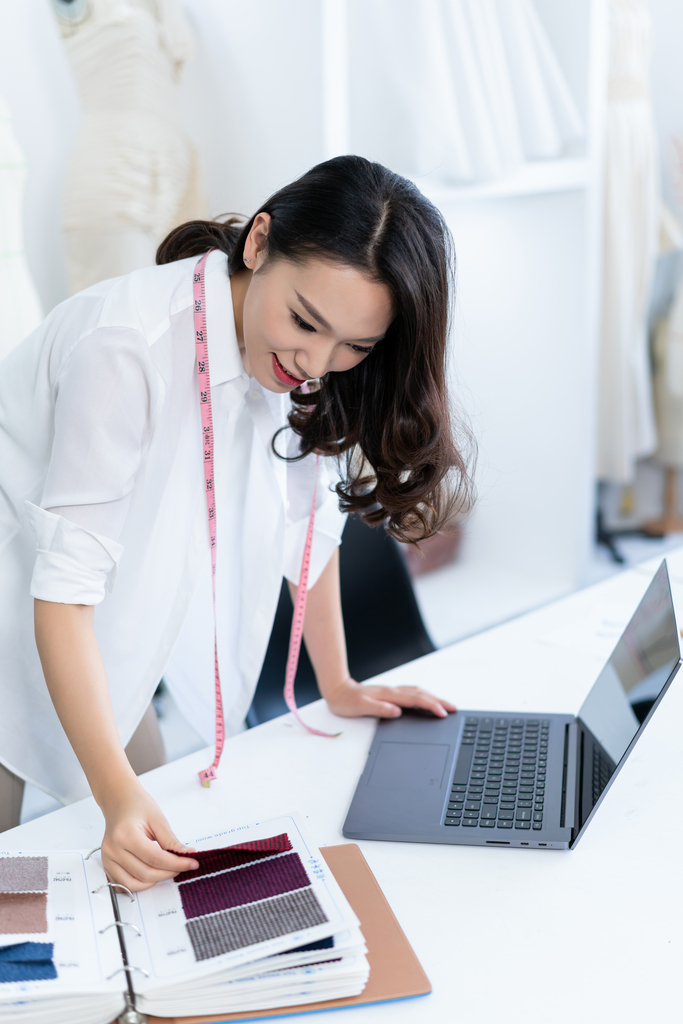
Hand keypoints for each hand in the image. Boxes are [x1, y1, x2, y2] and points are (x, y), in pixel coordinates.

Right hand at [100, 780, 197, 890]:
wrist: (119, 801)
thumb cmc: (137, 806)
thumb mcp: (158, 819)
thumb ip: (171, 841)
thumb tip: (188, 855)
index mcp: (125, 835)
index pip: (155, 858)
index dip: (176, 864)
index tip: (192, 863)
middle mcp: (113, 849)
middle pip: (145, 873)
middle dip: (168, 873)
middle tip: (183, 866)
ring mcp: (107, 859)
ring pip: (133, 884)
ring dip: (154, 882)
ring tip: (167, 870)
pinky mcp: (106, 865)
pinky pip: (122, 884)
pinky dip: (138, 885)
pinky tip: (151, 876)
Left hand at [323, 678, 456, 718]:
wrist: (338, 691)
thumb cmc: (347, 701)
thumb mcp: (361, 707)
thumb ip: (379, 708)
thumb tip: (396, 711)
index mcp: (388, 695)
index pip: (415, 700)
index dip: (431, 705)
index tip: (443, 712)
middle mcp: (393, 691)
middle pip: (421, 694)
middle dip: (439, 701)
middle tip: (454, 708)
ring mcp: (392, 691)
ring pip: (418, 692)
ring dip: (433, 697)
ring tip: (446, 704)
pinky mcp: (391, 693)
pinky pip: (412, 693)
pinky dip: (424, 696)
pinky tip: (427, 699)